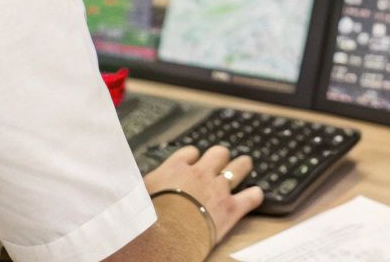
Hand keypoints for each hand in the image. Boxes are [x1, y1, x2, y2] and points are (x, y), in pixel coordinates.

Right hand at [145, 144, 263, 244]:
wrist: (164, 237)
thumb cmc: (148, 219)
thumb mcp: (139, 194)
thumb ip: (145, 185)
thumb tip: (134, 184)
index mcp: (176, 169)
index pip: (190, 152)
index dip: (193, 157)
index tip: (194, 161)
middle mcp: (199, 174)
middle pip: (218, 153)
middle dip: (221, 156)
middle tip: (222, 160)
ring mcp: (218, 189)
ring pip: (238, 167)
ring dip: (242, 166)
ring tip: (245, 164)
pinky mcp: (231, 208)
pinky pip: (251, 196)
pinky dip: (255, 195)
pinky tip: (256, 195)